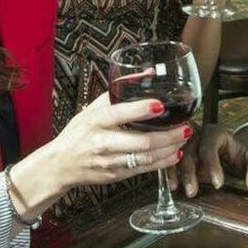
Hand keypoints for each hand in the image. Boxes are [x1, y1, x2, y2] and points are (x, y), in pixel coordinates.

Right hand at [11, 93, 190, 213]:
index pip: (120, 114)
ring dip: (170, 148)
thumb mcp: (93, 107)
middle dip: (169, 135)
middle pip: (142, 141)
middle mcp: (103, 143)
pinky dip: (163, 162)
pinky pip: (144, 170)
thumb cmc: (79, 132)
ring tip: (184, 137)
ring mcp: (110, 162)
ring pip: (147, 158)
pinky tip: (175, 154)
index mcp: (96, 121)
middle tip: (186, 126)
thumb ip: (120, 90)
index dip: (142, 110)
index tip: (160, 105)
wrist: (61, 164)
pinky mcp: (116, 175)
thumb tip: (148, 72)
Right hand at [174, 124, 247, 198]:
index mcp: (216, 133)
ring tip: (176, 188)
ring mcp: (189, 145)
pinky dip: (171, 173)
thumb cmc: (244, 153)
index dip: (211, 165)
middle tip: (193, 191)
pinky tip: (172, 185)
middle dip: (189, 171)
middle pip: (189, 150)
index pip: (210, 146)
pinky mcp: (183, 155)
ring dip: (175, 172)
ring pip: (177, 155)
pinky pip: (173, 161)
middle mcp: (199, 136)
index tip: (218, 184)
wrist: (238, 151)